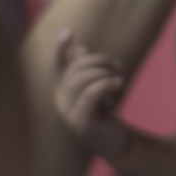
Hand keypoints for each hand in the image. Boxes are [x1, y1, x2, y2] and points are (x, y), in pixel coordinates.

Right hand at [53, 31, 128, 157]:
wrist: (118, 143)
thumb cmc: (107, 113)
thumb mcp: (97, 86)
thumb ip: (88, 69)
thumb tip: (81, 49)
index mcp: (62, 91)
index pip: (55, 67)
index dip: (59, 49)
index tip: (68, 32)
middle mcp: (60, 101)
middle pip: (75, 69)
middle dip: (99, 61)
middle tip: (118, 66)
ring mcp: (69, 113)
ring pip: (81, 80)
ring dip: (104, 73)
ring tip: (120, 78)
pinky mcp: (82, 122)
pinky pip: (90, 94)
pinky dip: (106, 84)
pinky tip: (119, 83)